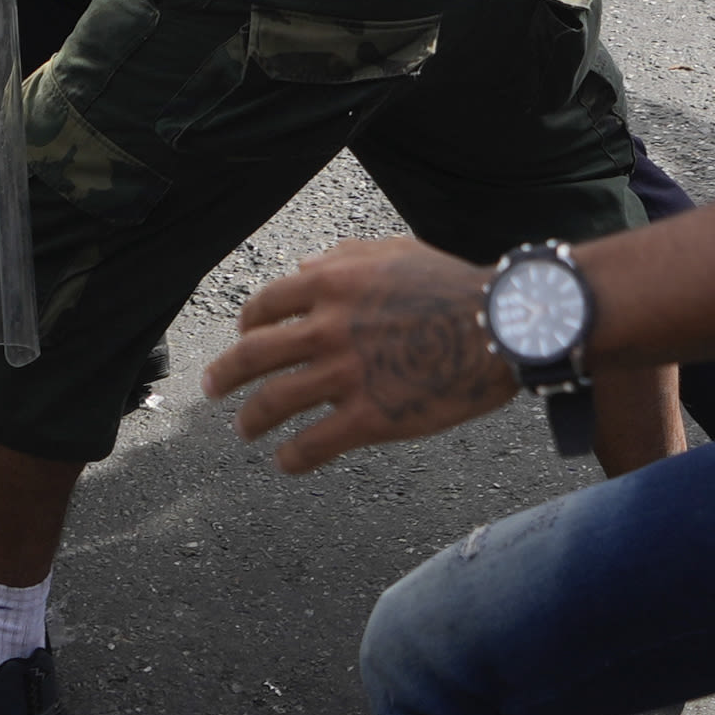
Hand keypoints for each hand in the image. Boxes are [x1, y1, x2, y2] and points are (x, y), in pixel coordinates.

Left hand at [201, 236, 512, 472]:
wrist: (503, 325)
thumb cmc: (454, 285)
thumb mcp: (395, 252)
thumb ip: (343, 257)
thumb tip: (303, 267)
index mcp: (330, 284)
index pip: (264, 306)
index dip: (246, 325)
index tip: (242, 338)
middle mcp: (327, 328)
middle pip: (252, 356)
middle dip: (224, 375)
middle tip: (212, 389)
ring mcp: (345, 375)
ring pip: (273, 403)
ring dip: (250, 420)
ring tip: (244, 430)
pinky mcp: (370, 417)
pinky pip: (313, 444)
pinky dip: (291, 457)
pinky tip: (286, 463)